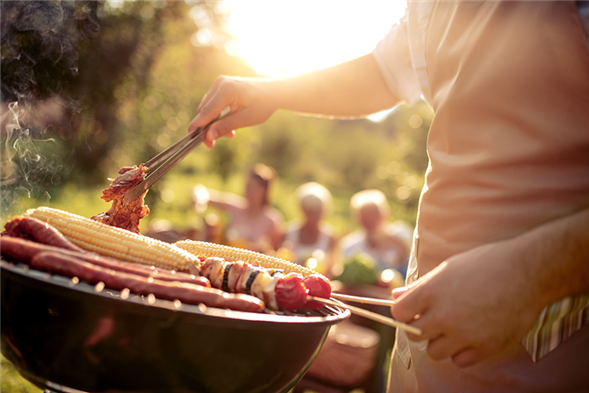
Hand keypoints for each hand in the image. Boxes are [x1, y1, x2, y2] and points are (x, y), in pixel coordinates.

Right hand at [188, 76, 278, 146]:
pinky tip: (228, 127)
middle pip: (205, 110)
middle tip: (211, 145)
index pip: (207, 111)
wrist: (273, 92)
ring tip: (229, 135)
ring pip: (207, 108)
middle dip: (207, 128)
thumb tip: (208, 137)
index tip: (189, 138)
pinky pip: (213, 104)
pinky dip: (217, 117)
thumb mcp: (246, 119)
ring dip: (213, 123)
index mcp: (226, 89)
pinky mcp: (221, 87)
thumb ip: (226, 127)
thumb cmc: (263, 104)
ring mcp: (219, 84)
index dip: (198, 126)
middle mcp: (220, 84)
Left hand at [390, 239, 545, 367]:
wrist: (526, 272)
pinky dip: (462, 351)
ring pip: (434, 351)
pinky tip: (471, 335)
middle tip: (437, 317)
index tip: (413, 309)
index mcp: (431, 292)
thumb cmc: (485, 264)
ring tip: (455, 326)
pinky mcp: (484, 347)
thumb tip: (397, 295)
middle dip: (421, 327)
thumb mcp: (448, 268)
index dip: (404, 311)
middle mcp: (444, 315)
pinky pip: (459, 360)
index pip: (399, 313)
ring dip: (440, 341)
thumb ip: (421, 286)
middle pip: (414, 335)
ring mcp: (464, 334)